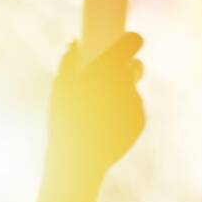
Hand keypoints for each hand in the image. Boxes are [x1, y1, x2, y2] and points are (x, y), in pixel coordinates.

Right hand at [44, 32, 145, 186]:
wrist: (79, 160)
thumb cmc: (64, 123)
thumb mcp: (60, 91)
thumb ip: (68, 63)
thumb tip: (74, 42)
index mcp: (107, 68)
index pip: (132, 42)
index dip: (130, 42)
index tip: (127, 44)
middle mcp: (126, 82)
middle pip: (135, 67)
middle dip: (126, 70)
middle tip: (109, 80)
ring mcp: (136, 102)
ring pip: (131, 91)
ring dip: (119, 96)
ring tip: (98, 114)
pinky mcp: (140, 121)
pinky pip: (132, 111)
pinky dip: (122, 116)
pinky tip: (105, 128)